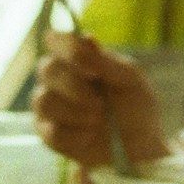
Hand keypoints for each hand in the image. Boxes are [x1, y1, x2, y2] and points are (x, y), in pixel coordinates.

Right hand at [31, 30, 168, 171]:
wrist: (141, 146)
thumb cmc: (136, 107)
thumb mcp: (130, 80)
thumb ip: (106, 61)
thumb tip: (86, 38)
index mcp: (77, 58)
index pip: (56, 39)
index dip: (69, 50)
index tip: (94, 70)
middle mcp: (57, 78)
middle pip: (46, 69)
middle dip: (75, 88)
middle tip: (100, 104)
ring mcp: (49, 106)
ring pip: (43, 101)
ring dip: (74, 112)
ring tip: (97, 120)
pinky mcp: (48, 135)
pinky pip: (50, 132)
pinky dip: (74, 136)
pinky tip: (89, 137)